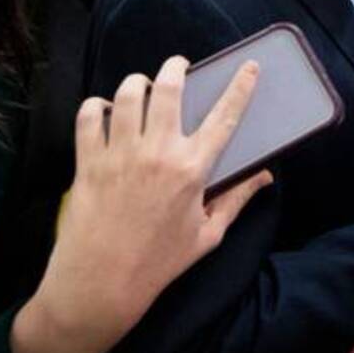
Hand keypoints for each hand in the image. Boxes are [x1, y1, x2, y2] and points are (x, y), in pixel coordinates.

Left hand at [10, 56, 272, 352]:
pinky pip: (88, 118)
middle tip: (179, 67)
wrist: (101, 285)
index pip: (224, 117)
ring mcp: (119, 155)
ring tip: (142, 87)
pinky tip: (104, 111)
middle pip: (168, 88)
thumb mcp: (208, 235)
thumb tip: (265, 176)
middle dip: (176, 67)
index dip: (240, 87)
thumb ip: (237, 199)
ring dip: (136, 83)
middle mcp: (157, 153)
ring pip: (126, 95)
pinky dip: (95, 107)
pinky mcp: (89, 163)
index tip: (248, 67)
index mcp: (192, 170)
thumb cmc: (158, 263)